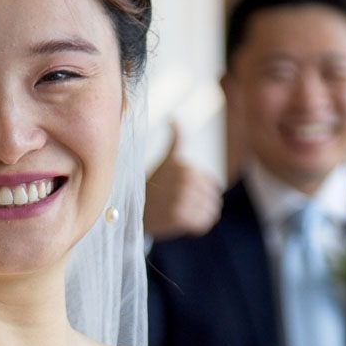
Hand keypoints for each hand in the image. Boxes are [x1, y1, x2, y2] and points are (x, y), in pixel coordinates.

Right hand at [144, 122, 221, 240]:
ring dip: (200, 217)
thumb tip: (175, 118)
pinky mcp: (180, 217)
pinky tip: (183, 223)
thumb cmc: (154, 184)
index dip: (201, 192)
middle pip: (213, 199)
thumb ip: (176, 139)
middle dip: (202, 205)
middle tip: (184, 206)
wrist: (133, 209)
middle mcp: (186, 181)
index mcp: (186, 167)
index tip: (185, 194)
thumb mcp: (166, 159)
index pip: (212, 185)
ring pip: (210, 212)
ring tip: (184, 214)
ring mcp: (183, 199)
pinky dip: (197, 227)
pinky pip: (203, 224)